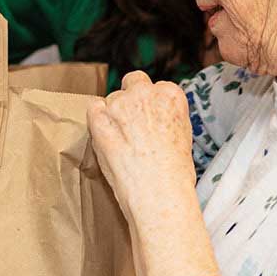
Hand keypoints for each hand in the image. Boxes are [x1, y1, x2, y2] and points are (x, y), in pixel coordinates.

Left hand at [87, 71, 193, 232]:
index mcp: (172, 95)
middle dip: (132, 97)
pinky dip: (96, 119)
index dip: (152, 105)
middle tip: (133, 124)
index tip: (151, 120)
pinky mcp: (99, 118)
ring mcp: (120, 103)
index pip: (158, 87)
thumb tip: (154, 119)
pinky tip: (105, 137)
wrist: (159, 193)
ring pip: (112, 98)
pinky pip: (93, 107)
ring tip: (121, 142)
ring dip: (114, 114)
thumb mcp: (183, 136)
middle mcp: (146, 92)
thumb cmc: (175, 174)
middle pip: (134, 81)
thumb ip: (167, 118)